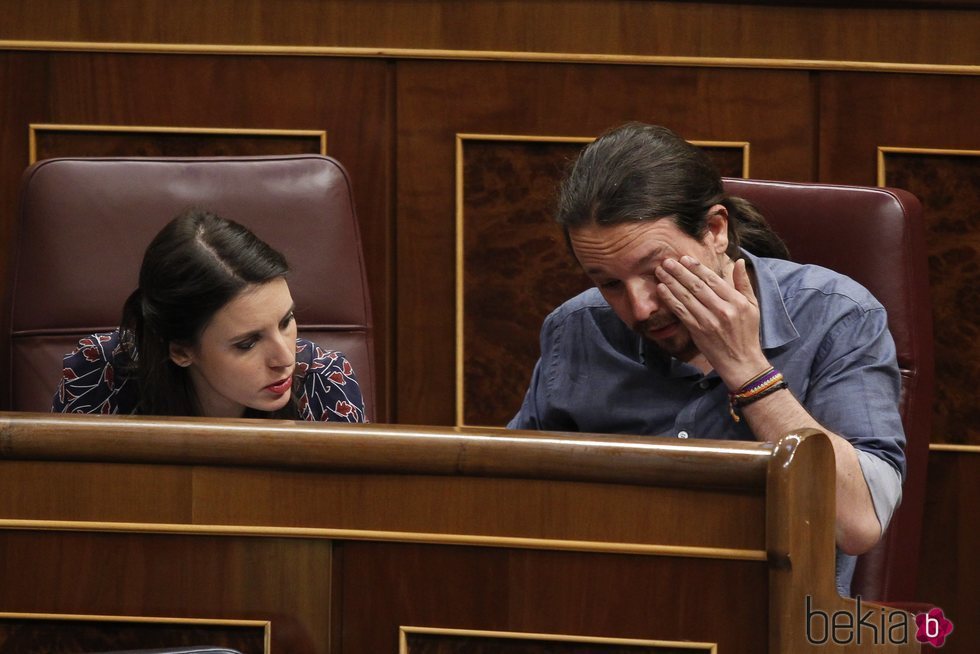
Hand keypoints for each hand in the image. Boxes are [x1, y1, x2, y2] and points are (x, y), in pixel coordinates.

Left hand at [655, 255, 768, 387]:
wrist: (741, 362)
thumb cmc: (747, 332)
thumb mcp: (752, 306)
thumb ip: (743, 283)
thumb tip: (739, 260)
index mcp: (736, 301)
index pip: (713, 280)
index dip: (696, 268)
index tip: (684, 258)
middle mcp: (722, 310)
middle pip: (697, 286)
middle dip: (680, 271)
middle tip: (666, 261)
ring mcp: (709, 321)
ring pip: (687, 297)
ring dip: (671, 282)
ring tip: (660, 271)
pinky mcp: (698, 331)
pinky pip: (681, 312)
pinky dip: (670, 299)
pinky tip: (661, 290)